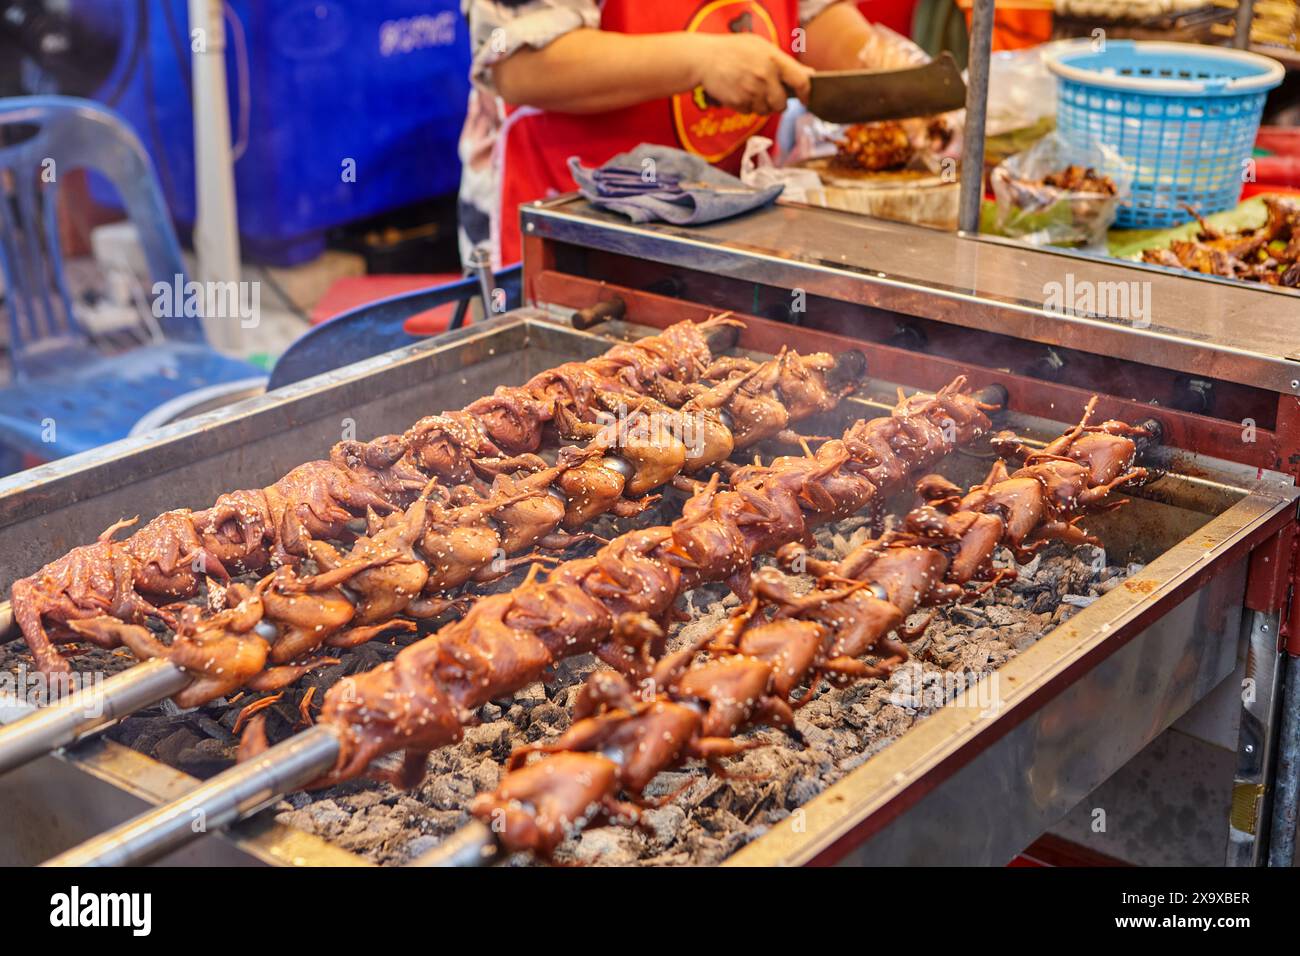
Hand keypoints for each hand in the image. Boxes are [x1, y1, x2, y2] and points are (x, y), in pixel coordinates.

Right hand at [691, 33, 811, 114]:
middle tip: (771, 96)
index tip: (806, 99)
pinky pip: (749, 112)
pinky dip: (746, 106)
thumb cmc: (735, 50)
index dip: (806, 93)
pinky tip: (739, 92)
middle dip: (778, 103)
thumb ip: (784, 62)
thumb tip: (808, 74)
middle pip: (782, 104)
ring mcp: (751, 91)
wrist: (704, 58)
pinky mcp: (738, 102)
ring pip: (765, 110)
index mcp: (775, 60)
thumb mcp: (762, 47)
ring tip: (751, 90)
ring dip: (761, 106)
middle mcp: (765, 77)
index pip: (801, 81)